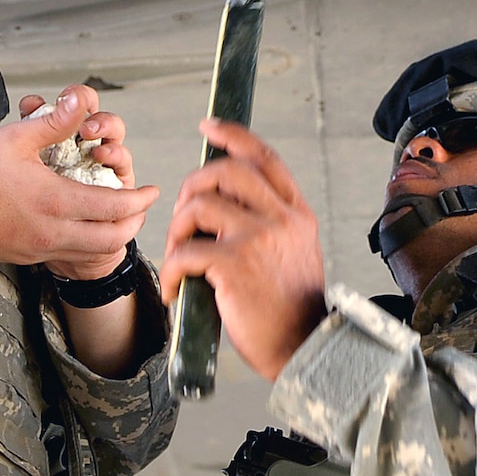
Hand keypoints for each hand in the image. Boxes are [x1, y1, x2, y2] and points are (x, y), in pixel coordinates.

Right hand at [0, 84, 158, 277]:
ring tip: (120, 221)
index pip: (114, 206)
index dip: (139, 199)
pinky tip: (83, 231)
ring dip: (113, 237)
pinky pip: (66, 256)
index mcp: (55, 201)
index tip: (151, 191)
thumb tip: (80, 102)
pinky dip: (86, 246)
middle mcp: (52, 231)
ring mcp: (39, 248)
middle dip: (133, 223)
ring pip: (91, 252)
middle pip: (111, 238)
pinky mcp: (25, 257)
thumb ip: (54, 122)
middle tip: (141, 209)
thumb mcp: (15, 138)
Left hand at [160, 120, 327, 379]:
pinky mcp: (234, 265)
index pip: (264, 156)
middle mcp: (281, 218)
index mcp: (296, 213)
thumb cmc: (292, 308)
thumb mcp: (296, 252)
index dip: (233, 134)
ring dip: (176, 230)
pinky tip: (174, 291)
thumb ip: (270, 223)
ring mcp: (258, 238)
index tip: (208, 126)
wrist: (305, 349)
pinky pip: (184, 252)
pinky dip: (170, 271)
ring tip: (178, 258)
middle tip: (183, 217)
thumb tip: (222, 202)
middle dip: (192, 185)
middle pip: (224, 170)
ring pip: (198, 205)